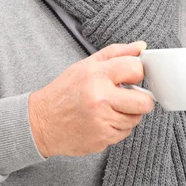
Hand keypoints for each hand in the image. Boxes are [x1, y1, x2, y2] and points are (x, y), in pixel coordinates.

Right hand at [28, 41, 153, 156]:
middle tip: (130, 97)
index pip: (135, 69)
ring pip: (135, 119)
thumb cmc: (64, 92)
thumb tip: (141, 47)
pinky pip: (124, 133)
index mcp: (96, 75)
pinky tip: (103, 120)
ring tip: (110, 108)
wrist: (41, 122)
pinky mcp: (102, 139)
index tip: (131, 77)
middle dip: (142, 100)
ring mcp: (102, 121)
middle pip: (144, 102)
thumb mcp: (86, 65)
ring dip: (127, 114)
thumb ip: (116, 53)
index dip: (137, 73)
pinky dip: (117, 127)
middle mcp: (100, 98)